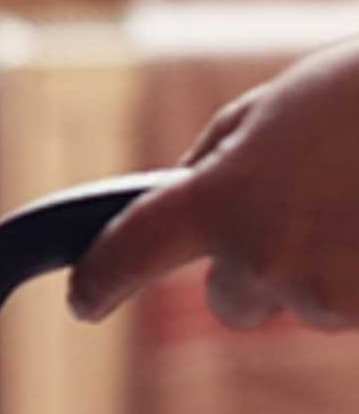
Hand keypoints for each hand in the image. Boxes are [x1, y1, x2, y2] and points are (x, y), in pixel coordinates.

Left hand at [69, 36, 358, 329]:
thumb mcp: (273, 109)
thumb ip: (220, 162)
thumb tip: (189, 197)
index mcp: (221, 198)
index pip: (129, 251)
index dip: (99, 279)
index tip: (82, 300)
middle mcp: (264, 259)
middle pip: (231, 300)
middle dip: (255, 265)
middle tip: (309, 208)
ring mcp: (330, 299)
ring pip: (307, 304)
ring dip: (330, 265)